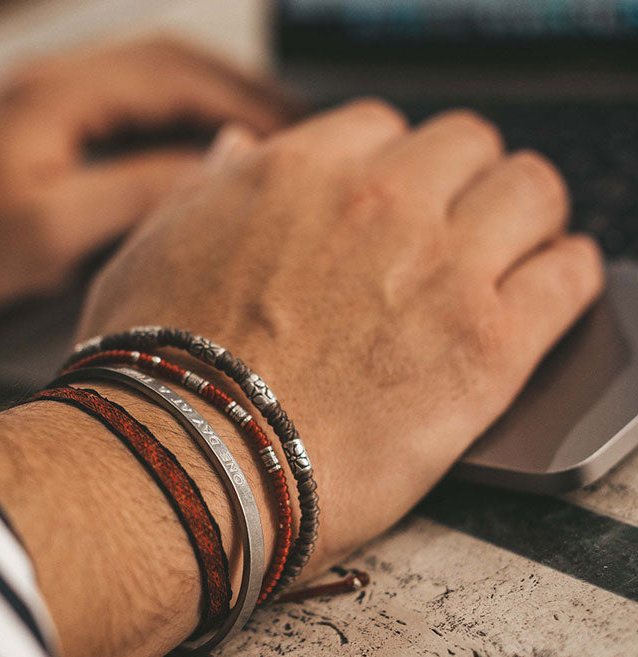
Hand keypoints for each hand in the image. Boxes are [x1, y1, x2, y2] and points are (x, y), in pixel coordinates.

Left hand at [0, 37, 293, 326]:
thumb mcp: (49, 229)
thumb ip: (136, 193)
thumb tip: (216, 175)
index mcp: (65, 94)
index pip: (181, 80)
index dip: (248, 106)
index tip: (302, 136)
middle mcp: (60, 83)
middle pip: (174, 66)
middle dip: (242, 92)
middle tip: (301, 127)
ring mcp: (50, 104)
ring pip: (153, 86)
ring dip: (212, 105)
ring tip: (265, 139)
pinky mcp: (41, 132)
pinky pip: (127, 114)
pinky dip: (174, 127)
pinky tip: (196, 157)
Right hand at [79, 101, 603, 578]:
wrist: (187, 463)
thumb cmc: (156, 375)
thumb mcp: (150, 254)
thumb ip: (207, 192)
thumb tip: (235, 152)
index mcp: (297, 176)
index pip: (383, 129)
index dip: (392, 169)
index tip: (395, 204)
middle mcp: (376, 205)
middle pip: (466, 146)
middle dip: (461, 182)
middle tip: (454, 229)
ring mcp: (439, 269)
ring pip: (533, 191)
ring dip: (524, 217)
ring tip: (511, 257)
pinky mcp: (486, 345)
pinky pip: (571, 275)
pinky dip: (567, 274)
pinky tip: (547, 290)